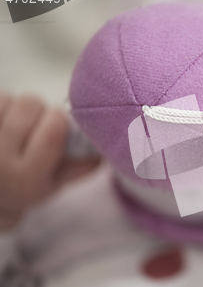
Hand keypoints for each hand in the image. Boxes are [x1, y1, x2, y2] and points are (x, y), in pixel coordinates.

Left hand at [0, 94, 99, 229]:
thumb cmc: (25, 187)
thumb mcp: (55, 185)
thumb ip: (82, 166)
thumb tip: (107, 146)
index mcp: (28, 176)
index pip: (52, 131)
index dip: (59, 119)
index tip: (59, 124)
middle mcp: (0, 160)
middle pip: (30, 106)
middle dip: (40, 110)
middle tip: (38, 124)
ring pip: (10, 99)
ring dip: (18, 107)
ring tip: (18, 124)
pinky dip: (3, 105)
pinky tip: (4, 121)